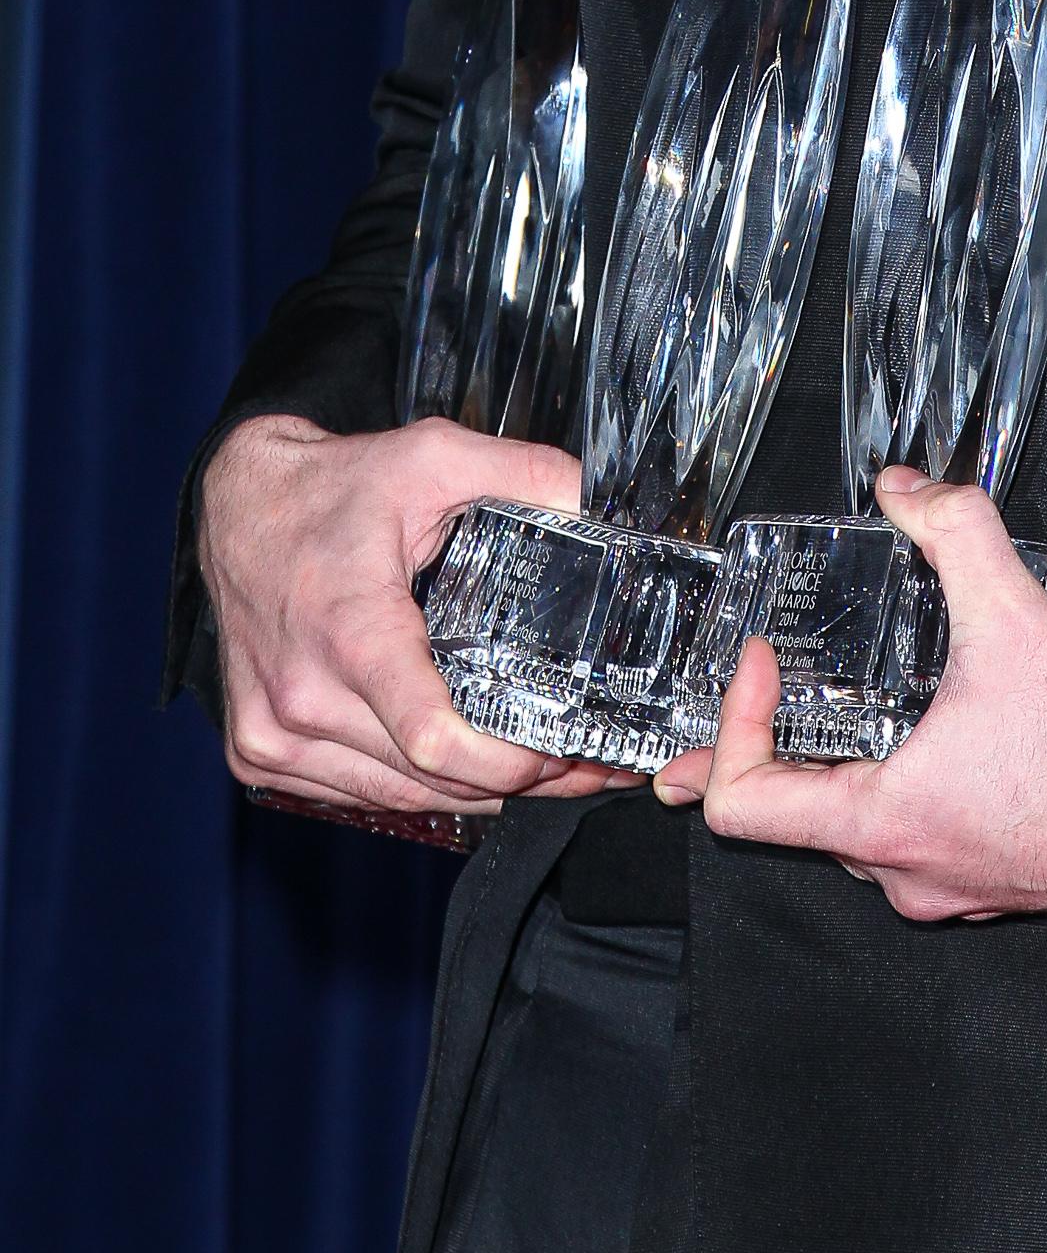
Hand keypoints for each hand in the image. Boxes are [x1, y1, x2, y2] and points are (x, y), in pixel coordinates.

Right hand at [198, 412, 619, 821]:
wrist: (238, 507)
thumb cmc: (332, 488)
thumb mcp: (435, 455)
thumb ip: (527, 473)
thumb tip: (602, 501)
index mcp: (347, 629)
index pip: (428, 734)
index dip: (505, 762)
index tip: (560, 755)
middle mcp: (302, 695)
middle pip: (426, 776)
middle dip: (512, 778)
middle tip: (580, 764)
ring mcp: (273, 734)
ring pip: (395, 797)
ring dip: (469, 793)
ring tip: (541, 773)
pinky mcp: (260, 753)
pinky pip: (356, 793)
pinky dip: (412, 787)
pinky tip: (461, 766)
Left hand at [653, 466, 1046, 920]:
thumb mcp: (1011, 614)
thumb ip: (954, 530)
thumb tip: (907, 488)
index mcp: (884, 820)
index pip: (745, 807)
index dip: (731, 727)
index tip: (763, 666)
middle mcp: (902, 871)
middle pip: (793, 819)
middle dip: (771, 746)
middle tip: (752, 699)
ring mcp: (944, 887)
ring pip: (856, 832)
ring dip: (839, 771)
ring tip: (837, 714)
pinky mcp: (985, 883)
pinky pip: (913, 843)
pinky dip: (898, 791)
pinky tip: (926, 743)